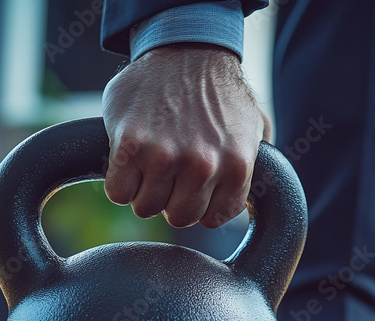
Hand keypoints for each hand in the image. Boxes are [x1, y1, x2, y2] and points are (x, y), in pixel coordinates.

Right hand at [102, 43, 271, 228]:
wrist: (186, 48)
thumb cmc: (218, 91)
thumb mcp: (252, 128)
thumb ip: (253, 169)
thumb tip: (257, 205)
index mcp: (235, 164)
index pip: (211, 218)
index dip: (199, 204)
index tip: (192, 188)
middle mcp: (202, 164)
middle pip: (178, 217)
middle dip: (171, 199)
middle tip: (169, 173)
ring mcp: (164, 155)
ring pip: (145, 207)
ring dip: (144, 189)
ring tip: (150, 162)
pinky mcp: (129, 146)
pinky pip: (118, 192)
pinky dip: (119, 181)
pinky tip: (129, 160)